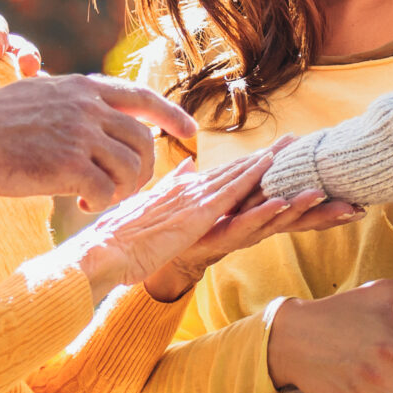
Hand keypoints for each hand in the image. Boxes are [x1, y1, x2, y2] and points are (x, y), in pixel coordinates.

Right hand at [0, 75, 197, 210]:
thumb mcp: (40, 93)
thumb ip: (72, 101)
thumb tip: (94, 110)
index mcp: (83, 88)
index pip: (142, 97)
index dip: (171, 115)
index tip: (191, 131)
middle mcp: (87, 107)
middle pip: (143, 140)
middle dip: (145, 169)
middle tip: (127, 187)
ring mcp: (79, 135)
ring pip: (132, 167)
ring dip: (123, 189)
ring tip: (100, 197)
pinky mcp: (67, 165)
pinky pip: (107, 190)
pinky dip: (102, 202)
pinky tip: (82, 204)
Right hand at [74, 149, 280, 298]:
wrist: (100, 253)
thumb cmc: (115, 241)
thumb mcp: (145, 209)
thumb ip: (167, 187)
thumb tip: (186, 168)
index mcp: (177, 192)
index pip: (218, 175)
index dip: (244, 163)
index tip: (269, 152)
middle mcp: (187, 190)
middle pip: (233, 170)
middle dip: (264, 156)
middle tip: (293, 140)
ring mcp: (192, 201)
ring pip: (237, 176)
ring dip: (265, 162)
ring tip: (292, 148)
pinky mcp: (195, 216)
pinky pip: (230, 195)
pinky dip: (251, 180)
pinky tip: (270, 170)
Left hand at [140, 181, 363, 303]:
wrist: (164, 251)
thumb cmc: (196, 226)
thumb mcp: (224, 198)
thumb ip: (242, 180)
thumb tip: (261, 158)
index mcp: (260, 215)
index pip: (298, 207)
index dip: (324, 203)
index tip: (355, 201)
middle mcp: (256, 226)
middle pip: (298, 218)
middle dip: (326, 213)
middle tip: (356, 208)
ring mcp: (241, 232)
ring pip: (277, 219)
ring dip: (299, 207)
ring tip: (321, 195)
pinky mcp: (222, 236)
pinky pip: (247, 223)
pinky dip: (264, 213)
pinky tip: (279, 202)